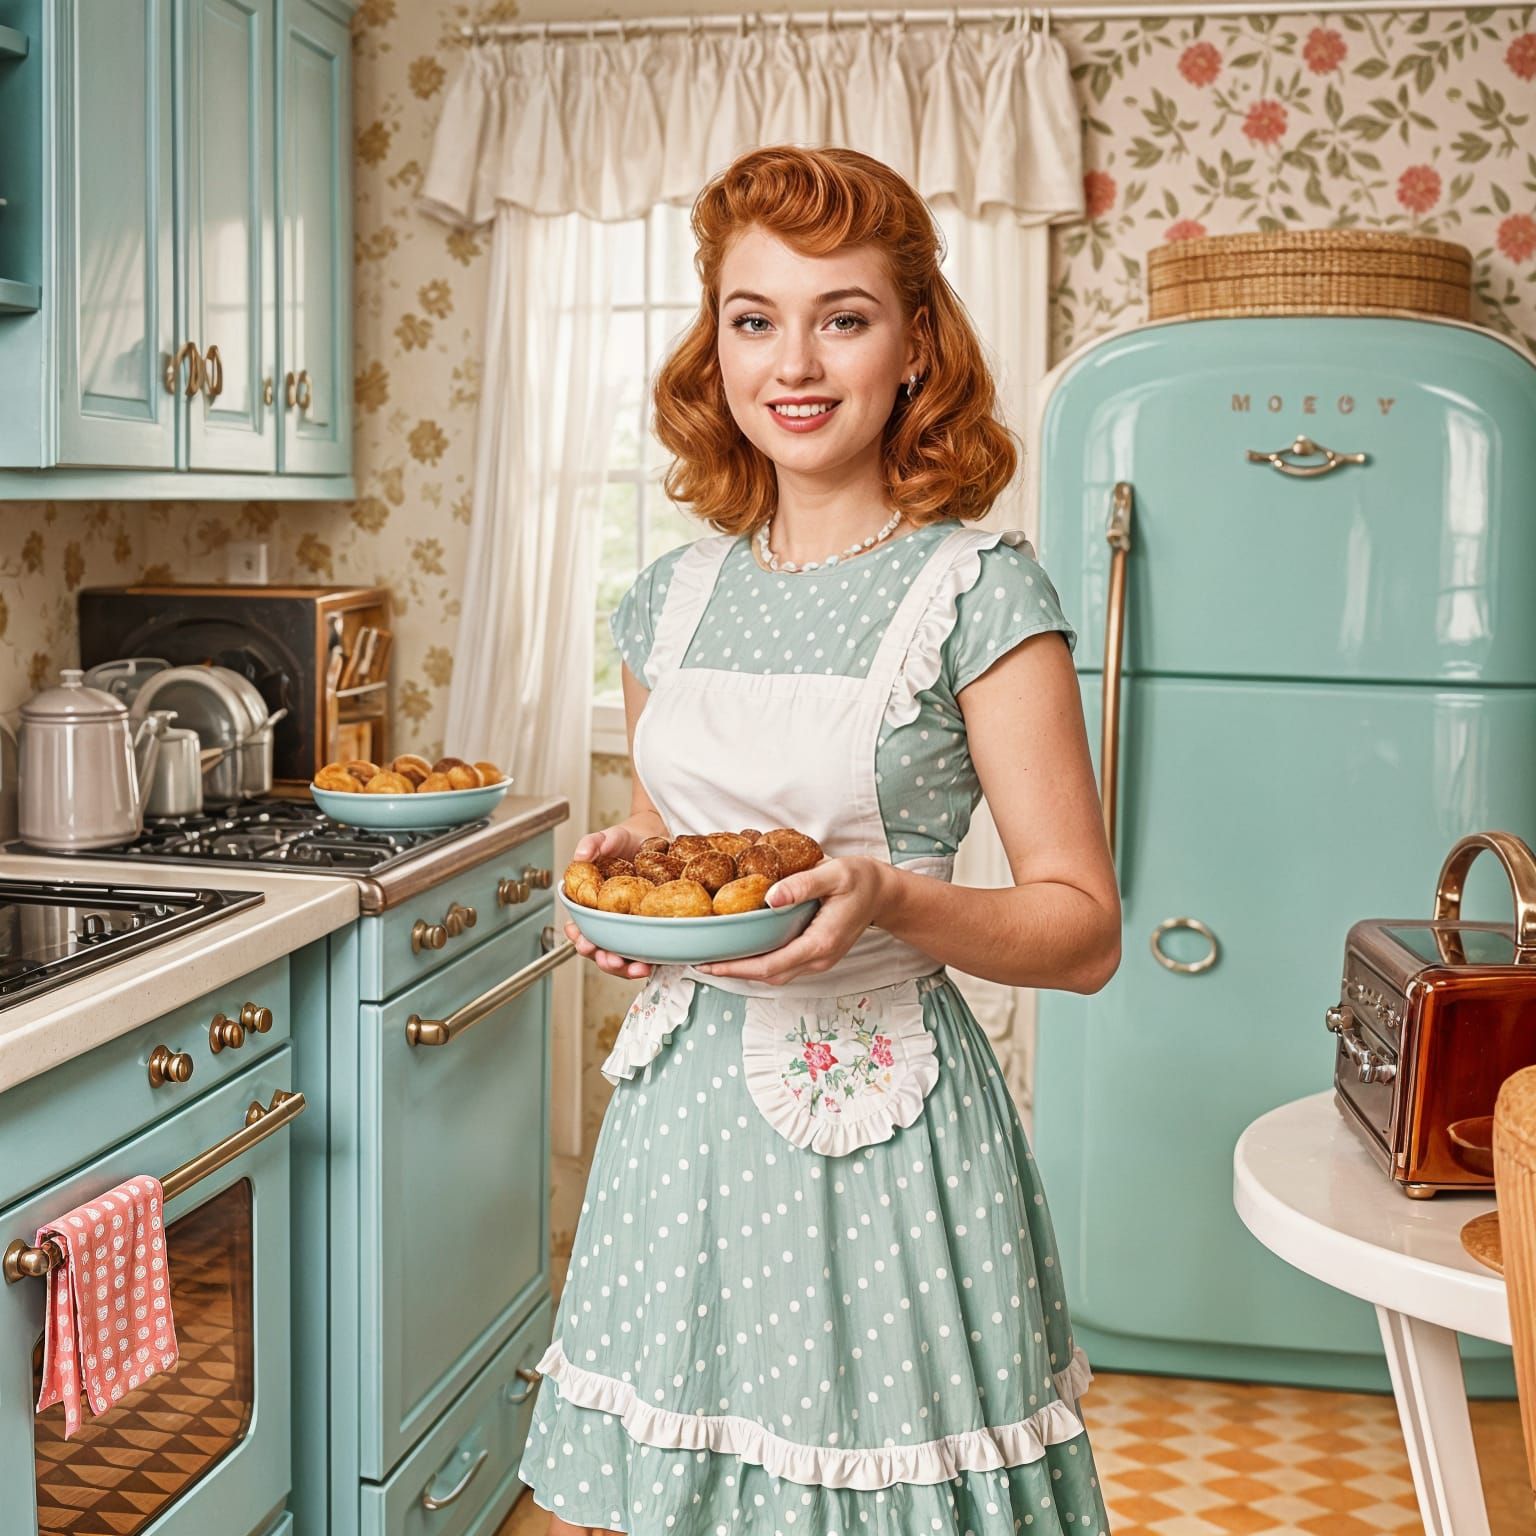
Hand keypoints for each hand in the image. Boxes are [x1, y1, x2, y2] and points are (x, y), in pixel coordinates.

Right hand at [566, 822, 654, 979]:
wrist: (659, 835)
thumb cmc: (629, 840)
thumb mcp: (610, 837)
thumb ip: (593, 843)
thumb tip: (581, 855)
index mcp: (592, 902)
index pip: (580, 927)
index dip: (578, 937)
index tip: (582, 939)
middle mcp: (610, 918)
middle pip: (600, 947)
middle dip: (602, 957)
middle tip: (608, 957)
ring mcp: (631, 925)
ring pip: (623, 955)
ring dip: (625, 967)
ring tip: (635, 967)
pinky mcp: (652, 927)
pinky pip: (648, 950)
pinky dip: (649, 960)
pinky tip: (652, 962)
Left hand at [695, 857, 890, 986]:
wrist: (883, 893)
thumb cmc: (860, 880)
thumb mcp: (834, 873)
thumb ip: (803, 884)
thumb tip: (770, 898)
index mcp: (821, 942)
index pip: (771, 965)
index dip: (737, 968)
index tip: (709, 963)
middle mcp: (819, 959)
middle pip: (769, 976)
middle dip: (733, 973)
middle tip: (701, 962)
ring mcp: (818, 961)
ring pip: (775, 975)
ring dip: (745, 970)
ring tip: (715, 958)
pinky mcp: (816, 955)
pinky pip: (783, 966)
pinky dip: (759, 963)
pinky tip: (742, 950)